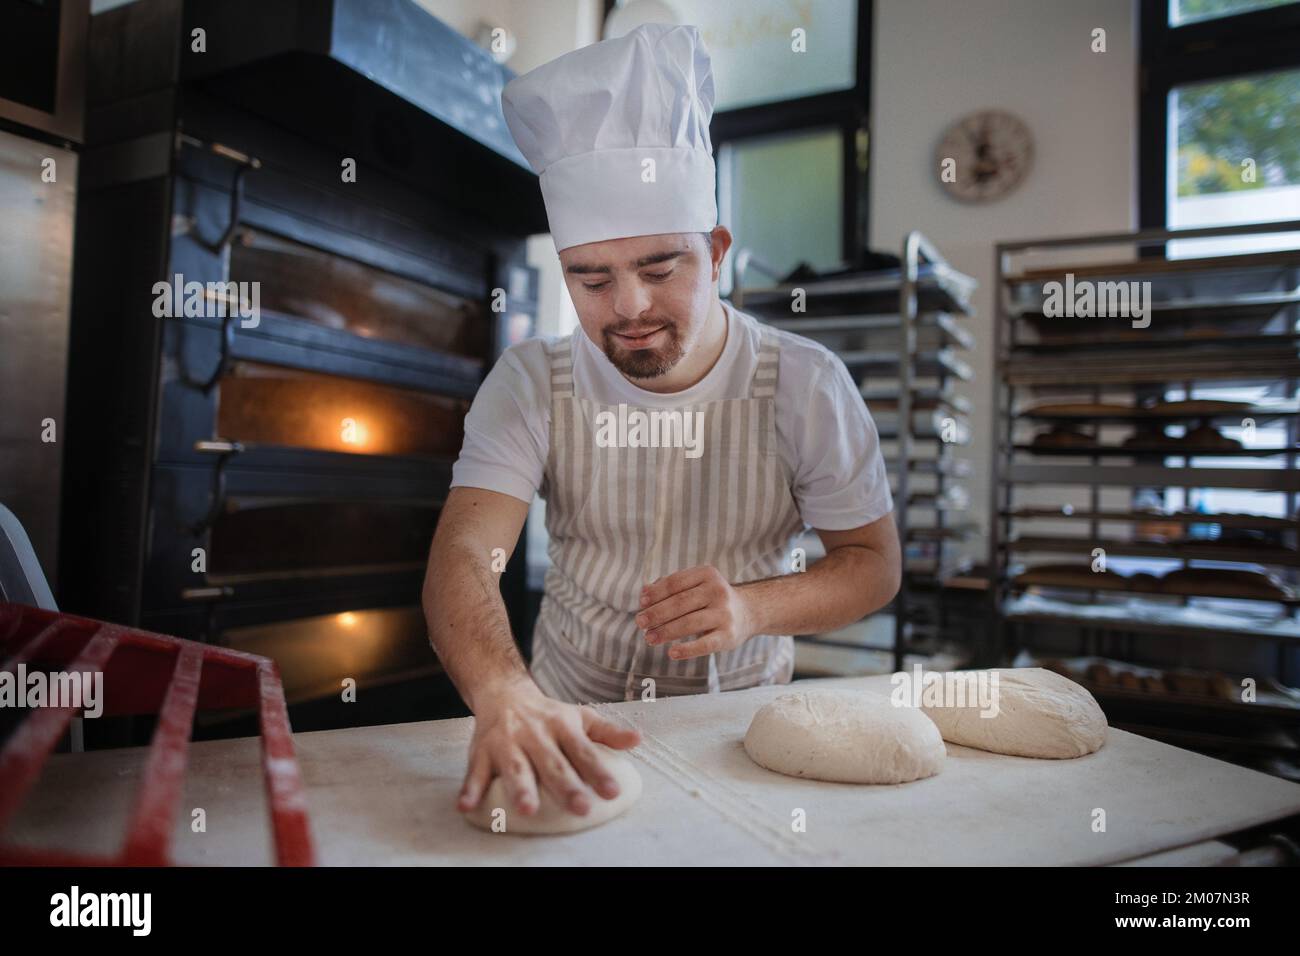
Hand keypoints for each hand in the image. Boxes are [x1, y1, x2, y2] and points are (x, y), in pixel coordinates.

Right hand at [457, 677, 640, 817]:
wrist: (503, 692)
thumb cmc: (547, 714)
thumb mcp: (580, 717)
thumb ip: (607, 733)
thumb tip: (638, 740)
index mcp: (561, 727)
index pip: (583, 751)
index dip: (598, 772)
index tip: (612, 791)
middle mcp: (535, 734)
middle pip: (552, 763)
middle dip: (565, 786)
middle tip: (580, 807)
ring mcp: (507, 743)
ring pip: (515, 767)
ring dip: (520, 788)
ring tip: (527, 808)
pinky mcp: (481, 752)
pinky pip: (474, 772)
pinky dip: (469, 789)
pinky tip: (467, 806)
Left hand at [637, 565, 755, 660]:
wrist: (748, 613)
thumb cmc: (711, 598)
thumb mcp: (696, 585)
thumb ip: (671, 587)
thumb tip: (644, 593)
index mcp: (707, 574)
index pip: (675, 583)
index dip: (656, 593)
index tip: (641, 603)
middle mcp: (717, 591)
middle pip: (680, 602)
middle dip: (657, 613)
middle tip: (640, 622)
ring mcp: (724, 614)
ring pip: (689, 622)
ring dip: (665, 631)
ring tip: (649, 638)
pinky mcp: (728, 635)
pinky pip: (705, 644)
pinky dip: (687, 649)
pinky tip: (671, 653)